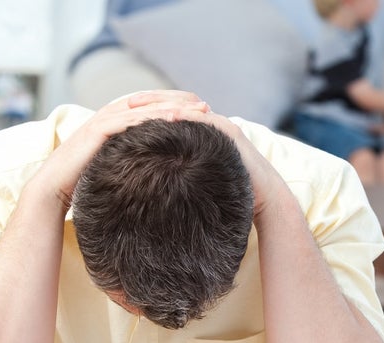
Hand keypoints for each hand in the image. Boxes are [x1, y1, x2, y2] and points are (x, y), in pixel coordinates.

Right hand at [38, 90, 209, 208]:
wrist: (54, 192)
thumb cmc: (89, 183)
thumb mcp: (121, 167)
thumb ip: (138, 160)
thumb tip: (168, 170)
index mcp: (118, 121)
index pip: (152, 106)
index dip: (178, 106)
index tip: (205, 114)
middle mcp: (110, 115)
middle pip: (151, 100)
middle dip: (180, 101)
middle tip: (207, 107)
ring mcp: (103, 121)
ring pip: (143, 107)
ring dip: (172, 106)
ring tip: (198, 111)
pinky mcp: (97, 130)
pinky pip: (129, 119)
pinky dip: (152, 117)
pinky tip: (175, 120)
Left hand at [128, 90, 282, 217]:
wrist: (263, 199)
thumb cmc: (229, 196)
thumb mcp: (194, 182)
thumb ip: (174, 176)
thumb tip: (146, 184)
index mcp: (198, 134)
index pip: (169, 114)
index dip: (146, 112)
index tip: (120, 113)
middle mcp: (209, 124)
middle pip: (175, 103)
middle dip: (150, 101)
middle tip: (124, 102)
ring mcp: (220, 125)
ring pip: (187, 106)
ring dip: (162, 104)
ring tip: (137, 106)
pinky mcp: (229, 132)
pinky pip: (204, 119)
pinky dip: (185, 116)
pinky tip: (165, 117)